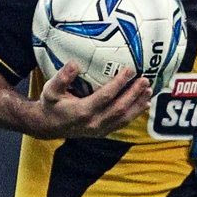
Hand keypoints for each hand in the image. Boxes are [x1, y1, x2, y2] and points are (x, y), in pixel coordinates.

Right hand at [33, 63, 151, 138]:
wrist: (48, 126)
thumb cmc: (51, 104)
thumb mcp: (50, 90)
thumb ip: (62, 78)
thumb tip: (75, 64)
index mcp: (82, 112)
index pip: (105, 96)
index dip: (119, 83)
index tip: (130, 69)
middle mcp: (94, 123)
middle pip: (119, 108)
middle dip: (134, 94)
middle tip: (144, 80)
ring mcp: (100, 130)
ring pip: (124, 118)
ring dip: (138, 104)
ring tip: (148, 90)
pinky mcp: (103, 132)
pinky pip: (122, 123)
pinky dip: (135, 113)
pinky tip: (145, 103)